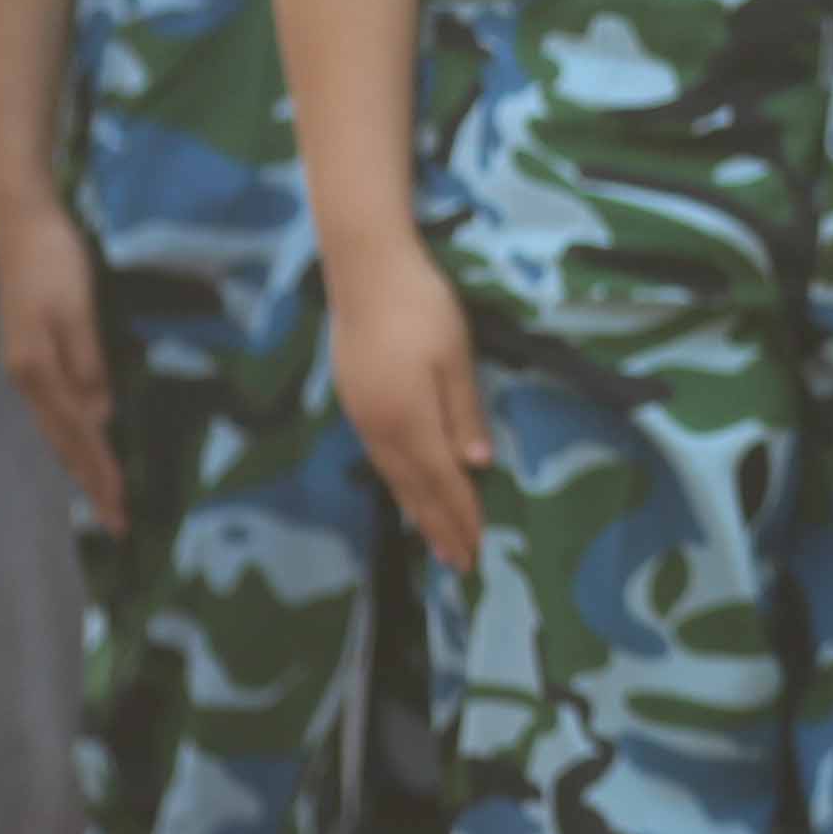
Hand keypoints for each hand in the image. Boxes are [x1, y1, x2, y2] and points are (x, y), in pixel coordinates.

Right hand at [0, 182, 125, 532]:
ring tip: (102, 495)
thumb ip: (87, 362)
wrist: (19, 220)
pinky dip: (71, 433)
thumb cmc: (54, 259)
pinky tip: (82, 441)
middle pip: (64, 441)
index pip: (78, 435)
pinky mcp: (29, 352)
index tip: (120, 511)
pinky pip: (54, 407)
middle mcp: (25, 376)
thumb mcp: (77, 309)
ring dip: (80, 462)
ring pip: (57, 427)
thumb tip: (99, 416)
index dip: (100, 473)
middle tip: (117, 524)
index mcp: (37, 370)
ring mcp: (23, 365)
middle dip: (91, 481)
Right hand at [327, 232, 493, 570]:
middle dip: (438, 526)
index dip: (460, 515)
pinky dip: (399, 483)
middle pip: (413, 487)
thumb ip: (464, 414)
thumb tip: (477, 468)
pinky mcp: (354, 401)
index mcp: (408, 419)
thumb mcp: (456, 357)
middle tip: (458, 564)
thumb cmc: (421, 306)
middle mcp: (379, 427)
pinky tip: (408, 489)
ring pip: (393, 476)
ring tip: (434, 540)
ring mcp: (361, 415)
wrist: (365, 269)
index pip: (441, 480)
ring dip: (416, 510)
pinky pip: (381, 457)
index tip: (478, 550)